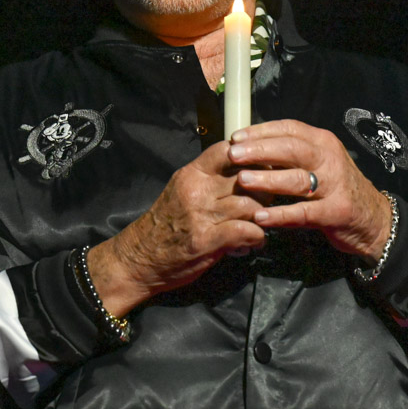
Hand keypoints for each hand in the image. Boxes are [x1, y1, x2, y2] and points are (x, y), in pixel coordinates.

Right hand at [88, 140, 266, 316]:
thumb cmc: (164, 226)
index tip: (262, 168)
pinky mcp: (206, 240)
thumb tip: (243, 173)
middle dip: (265, 190)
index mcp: (191, 174)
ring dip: (263, 217)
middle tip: (268, 202)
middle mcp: (197, 190)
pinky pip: (246, 231)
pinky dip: (257, 238)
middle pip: (246, 177)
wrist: (138, 258)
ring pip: (251, 204)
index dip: (251, 156)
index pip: (227, 150)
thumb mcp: (182, 191)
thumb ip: (209, 180)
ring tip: (260, 226)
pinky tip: (252, 243)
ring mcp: (201, 215)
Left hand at [226, 119, 391, 264]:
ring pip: (298, 179)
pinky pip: (306, 212)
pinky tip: (261, 217)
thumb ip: (292, 154)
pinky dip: (282, 214)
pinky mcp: (337, 211)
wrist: (373, 218)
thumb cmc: (337, 188)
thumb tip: (249, 148)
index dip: (261, 131)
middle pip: (292, 149)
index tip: (236, 137)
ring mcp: (336, 185)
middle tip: (233, 155)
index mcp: (323, 142)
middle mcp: (330, 159)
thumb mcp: (320, 162)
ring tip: (242, 181)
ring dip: (268, 179)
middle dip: (260, 150)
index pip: (290, 129)